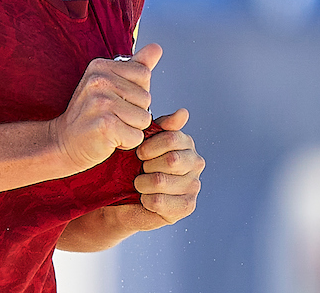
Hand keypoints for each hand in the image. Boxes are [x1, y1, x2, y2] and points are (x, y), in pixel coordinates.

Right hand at [50, 43, 161, 172]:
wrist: (65, 143)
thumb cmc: (93, 114)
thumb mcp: (111, 84)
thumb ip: (136, 66)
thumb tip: (157, 48)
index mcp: (101, 66)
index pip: (143, 74)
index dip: (137, 92)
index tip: (116, 99)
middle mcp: (99, 81)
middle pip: (146, 97)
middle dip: (135, 112)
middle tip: (112, 116)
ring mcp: (100, 103)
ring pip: (144, 118)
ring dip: (132, 128)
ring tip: (111, 127)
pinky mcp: (104, 126)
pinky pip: (136, 136)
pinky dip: (127, 142)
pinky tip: (109, 139)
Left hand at [125, 108, 203, 229]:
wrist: (124, 199)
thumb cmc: (134, 167)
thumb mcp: (145, 141)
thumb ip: (163, 126)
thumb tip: (183, 112)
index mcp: (186, 143)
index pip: (171, 138)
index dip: (149, 146)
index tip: (139, 153)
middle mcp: (195, 163)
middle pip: (171, 160)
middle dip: (147, 166)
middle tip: (140, 170)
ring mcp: (194, 185)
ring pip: (161, 181)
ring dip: (143, 184)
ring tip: (141, 184)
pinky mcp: (187, 206)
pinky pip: (159, 200)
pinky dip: (146, 199)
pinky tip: (146, 198)